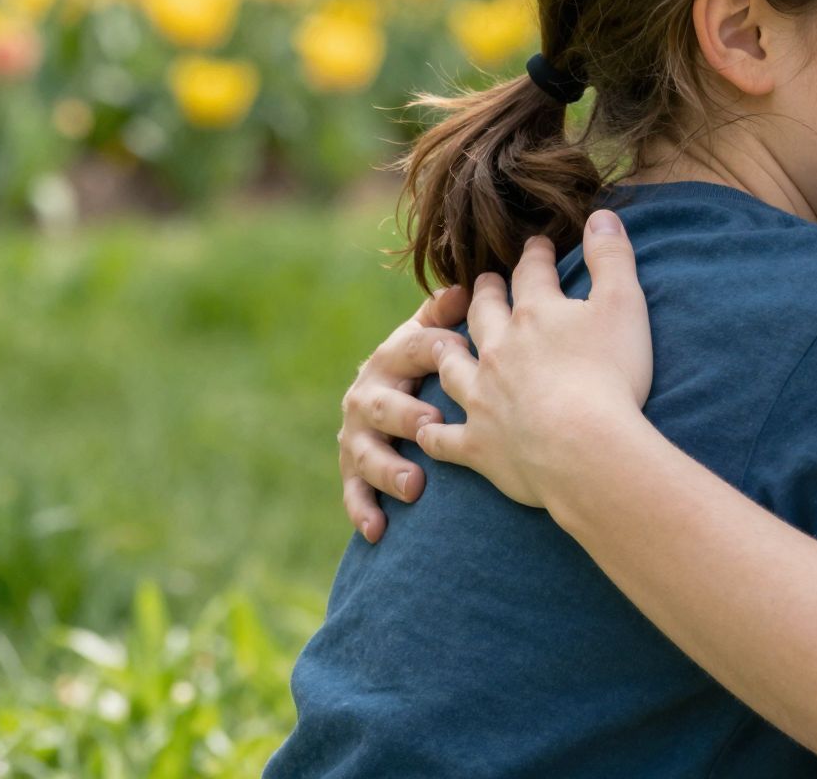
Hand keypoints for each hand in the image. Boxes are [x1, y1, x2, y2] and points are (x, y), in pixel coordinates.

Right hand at [337, 283, 470, 542]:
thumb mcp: (436, 334)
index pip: (414, 348)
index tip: (461, 351)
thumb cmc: (429, 364)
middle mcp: (368, 393)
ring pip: (365, 452)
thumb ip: (447, 315)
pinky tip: (379, 530)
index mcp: (393, 355)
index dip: (436, 348)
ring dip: (388, 468)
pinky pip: (353, 493)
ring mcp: (356, 434)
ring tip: (416, 486)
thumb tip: (465, 287)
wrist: (394, 398)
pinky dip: (363, 511)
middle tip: (432, 425)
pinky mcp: (351, 471)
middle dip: (405, 413)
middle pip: (381, 403)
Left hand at [417, 211, 654, 510]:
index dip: (535, 256)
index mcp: (535, 314)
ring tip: (446, 344)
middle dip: (484, 293)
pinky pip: (444, 438)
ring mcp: (482, 398)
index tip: (537, 246)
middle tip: (485, 284)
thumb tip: (601, 215)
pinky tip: (428, 431)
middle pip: (483, 312)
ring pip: (452, 367)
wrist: (584, 450)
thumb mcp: (624, 304)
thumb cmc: (610, 375)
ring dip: (448, 352)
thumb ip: (612, 257)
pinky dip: (434, 433)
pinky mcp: (477, 445)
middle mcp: (498, 349)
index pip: (530, 272)